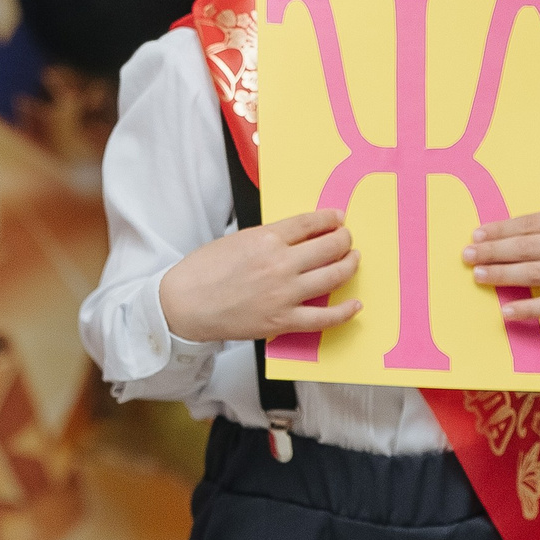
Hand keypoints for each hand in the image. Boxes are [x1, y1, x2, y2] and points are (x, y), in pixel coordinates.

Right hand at [160, 211, 362, 343]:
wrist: (185, 304)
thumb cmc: (204, 270)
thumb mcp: (237, 239)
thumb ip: (268, 238)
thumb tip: (296, 237)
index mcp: (266, 239)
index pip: (310, 223)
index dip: (329, 219)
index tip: (339, 218)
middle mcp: (281, 264)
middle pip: (329, 246)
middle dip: (344, 240)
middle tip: (347, 239)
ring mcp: (285, 294)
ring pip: (333, 276)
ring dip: (349, 266)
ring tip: (353, 260)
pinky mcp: (283, 321)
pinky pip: (324, 318)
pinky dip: (344, 312)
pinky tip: (355, 305)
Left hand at [464, 205, 539, 323]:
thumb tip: (522, 231)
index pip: (530, 222)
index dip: (501, 229)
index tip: (477, 233)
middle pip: (526, 246)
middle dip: (493, 250)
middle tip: (466, 254)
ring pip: (535, 273)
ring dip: (502, 274)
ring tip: (478, 275)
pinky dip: (529, 307)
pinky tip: (507, 310)